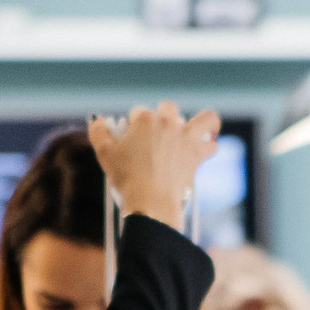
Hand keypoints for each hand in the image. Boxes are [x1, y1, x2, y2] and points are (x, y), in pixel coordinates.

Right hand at [89, 102, 219, 230]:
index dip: (133, 123)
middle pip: (168, 108)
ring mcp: (185, 138)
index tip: (132, 136)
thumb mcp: (104, 153)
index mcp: (145, 119)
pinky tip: (205, 147)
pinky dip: (209, 145)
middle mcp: (168, 123)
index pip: (138, 111)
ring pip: (205, 119)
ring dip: (202, 122)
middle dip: (162, 116)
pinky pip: (211, 144)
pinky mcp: (197, 155)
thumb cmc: (127, 178)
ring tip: (197, 129)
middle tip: (156, 135)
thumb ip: (98, 132)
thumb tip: (98, 120)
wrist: (150, 201)